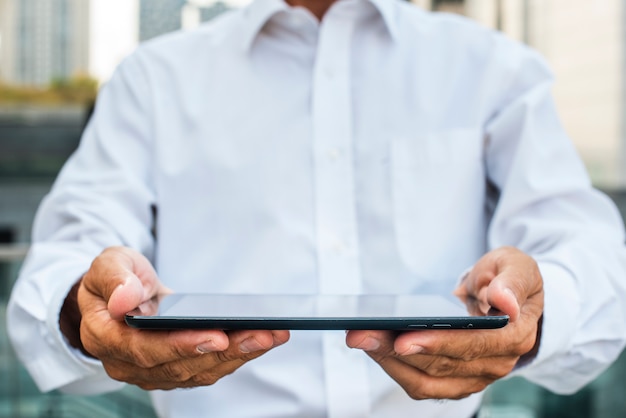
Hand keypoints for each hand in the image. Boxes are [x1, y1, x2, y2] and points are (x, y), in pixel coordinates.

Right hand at [74, 246, 289, 389]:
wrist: (118, 297)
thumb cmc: (114, 279)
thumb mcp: (108, 265)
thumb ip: (114, 279)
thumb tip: (125, 299)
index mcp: (105, 338)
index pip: (144, 350)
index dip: (182, 346)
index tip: (217, 336)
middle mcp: (129, 364)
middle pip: (181, 366)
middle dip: (226, 351)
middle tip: (262, 335)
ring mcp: (153, 372)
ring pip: (200, 371)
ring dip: (239, 355)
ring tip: (273, 335)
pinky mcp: (175, 370)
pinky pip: (208, 367)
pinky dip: (237, 355)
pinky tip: (263, 339)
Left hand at [346, 246, 543, 399]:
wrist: (507, 298)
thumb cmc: (507, 278)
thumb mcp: (516, 265)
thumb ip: (512, 281)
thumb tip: (505, 303)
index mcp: (514, 335)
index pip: (473, 345)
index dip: (438, 344)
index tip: (404, 338)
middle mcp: (496, 364)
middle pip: (441, 364)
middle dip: (397, 349)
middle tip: (360, 334)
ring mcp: (474, 377)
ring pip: (426, 380)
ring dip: (388, 361)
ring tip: (358, 338)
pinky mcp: (455, 381)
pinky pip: (421, 383)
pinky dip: (394, 368)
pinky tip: (372, 346)